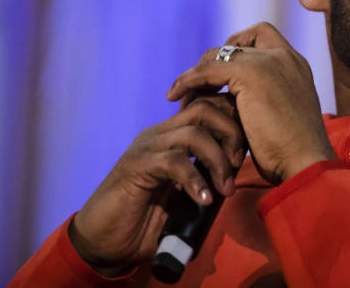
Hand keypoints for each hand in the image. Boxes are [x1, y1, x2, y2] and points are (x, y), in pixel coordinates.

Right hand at [69, 93, 244, 273]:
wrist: (104, 241)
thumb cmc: (147, 220)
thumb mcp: (187, 197)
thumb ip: (207, 180)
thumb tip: (236, 176)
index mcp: (173, 136)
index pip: (209, 109)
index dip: (233, 125)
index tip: (246, 155)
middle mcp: (161, 134)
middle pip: (206, 109)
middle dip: (231, 133)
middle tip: (240, 166)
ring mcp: (147, 147)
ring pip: (194, 133)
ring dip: (218, 160)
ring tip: (225, 189)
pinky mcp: (137, 165)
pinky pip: (175, 161)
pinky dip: (196, 180)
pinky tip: (204, 200)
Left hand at [166, 22, 335, 185]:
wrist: (304, 160)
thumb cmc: (293, 151)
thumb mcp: (282, 114)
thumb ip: (265, 98)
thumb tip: (234, 100)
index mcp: (296, 64)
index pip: (263, 36)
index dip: (239, 48)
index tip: (221, 73)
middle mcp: (285, 56)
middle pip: (238, 41)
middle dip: (214, 60)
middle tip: (199, 85)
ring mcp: (270, 61)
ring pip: (220, 54)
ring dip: (199, 72)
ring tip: (183, 94)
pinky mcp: (251, 73)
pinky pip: (208, 69)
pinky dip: (188, 80)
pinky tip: (175, 96)